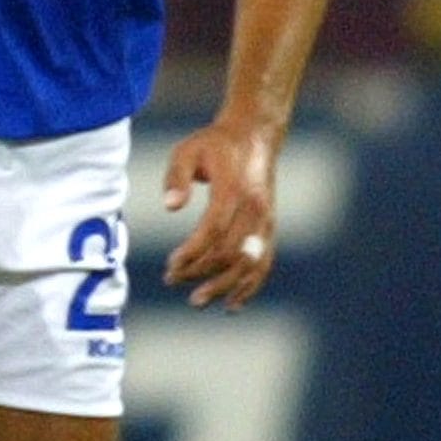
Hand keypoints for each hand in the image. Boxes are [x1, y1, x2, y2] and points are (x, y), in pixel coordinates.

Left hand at [160, 118, 277, 310]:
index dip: (193, 251)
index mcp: (234, 187)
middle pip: (230, 250)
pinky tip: (232, 304)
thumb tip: (170, 207)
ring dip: (224, 286)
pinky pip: (264, 262)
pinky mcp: (270, 227)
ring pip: (249, 263)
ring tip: (197, 301)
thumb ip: (175, 177)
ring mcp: (266, 219)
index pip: (214, 228)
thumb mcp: (187, 150)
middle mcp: (255, 207)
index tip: (171, 264)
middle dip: (200, 272)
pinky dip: (250, 286)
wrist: (254, 135)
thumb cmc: (214, 144)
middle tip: (172, 281)